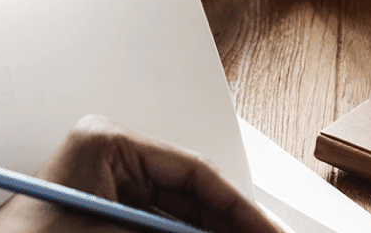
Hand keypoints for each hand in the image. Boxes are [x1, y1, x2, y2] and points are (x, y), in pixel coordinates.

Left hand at [0, 115, 283, 232]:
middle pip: (191, 198)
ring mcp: (105, 190)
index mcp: (106, 145)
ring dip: (209, 232)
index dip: (240, 208)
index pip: (195, 173)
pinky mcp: (101, 216)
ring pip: (177, 218)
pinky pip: (154, 228)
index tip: (269, 232)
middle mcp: (108, 161)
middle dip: (228, 224)